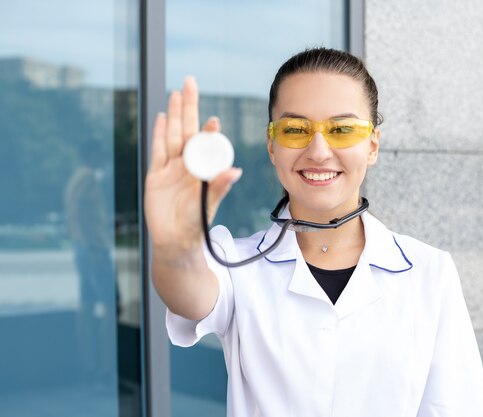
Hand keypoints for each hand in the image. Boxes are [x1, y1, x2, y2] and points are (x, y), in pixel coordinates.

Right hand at [144, 77, 241, 252]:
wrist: (174, 241)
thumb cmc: (196, 224)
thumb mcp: (209, 203)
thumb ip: (219, 186)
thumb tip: (236, 171)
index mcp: (204, 169)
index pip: (206, 144)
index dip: (208, 130)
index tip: (212, 119)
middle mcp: (189, 164)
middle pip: (187, 129)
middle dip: (188, 106)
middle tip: (190, 82)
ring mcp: (171, 168)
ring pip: (172, 135)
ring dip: (174, 114)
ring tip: (176, 93)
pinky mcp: (156, 174)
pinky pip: (158, 150)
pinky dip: (159, 133)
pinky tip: (162, 117)